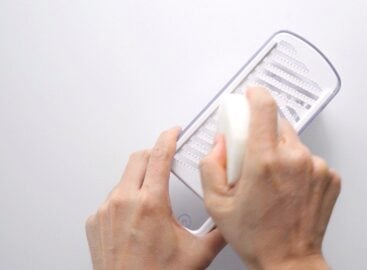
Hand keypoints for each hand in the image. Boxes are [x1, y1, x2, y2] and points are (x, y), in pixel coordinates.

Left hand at [85, 128, 224, 269]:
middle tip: (165, 158)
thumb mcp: (198, 252)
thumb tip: (230, 217)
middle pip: (138, 159)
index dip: (168, 138)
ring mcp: (106, 211)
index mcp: (150, 204)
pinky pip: (111, 198)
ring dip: (140, 178)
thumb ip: (219, 229)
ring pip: (124, 178)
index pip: (159, 156)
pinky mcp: (95, 221)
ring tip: (153, 195)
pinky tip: (136, 215)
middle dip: (154, 153)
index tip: (173, 132)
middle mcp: (124, 202)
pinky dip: (125, 198)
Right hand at [200, 88, 340, 269]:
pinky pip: (311, 159)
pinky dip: (299, 167)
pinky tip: (289, 188)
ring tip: (272, 180)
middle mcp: (295, 159)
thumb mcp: (217, 204)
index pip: (264, 107)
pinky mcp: (331, 176)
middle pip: (279, 124)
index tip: (251, 95)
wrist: (289, 260)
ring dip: (282, 152)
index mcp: (265, 161)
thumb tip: (219, 145)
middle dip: (263, 133)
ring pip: (295, 143)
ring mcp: (317, 167)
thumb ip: (210, 166)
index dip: (256, 95)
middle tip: (254, 157)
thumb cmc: (258, 238)